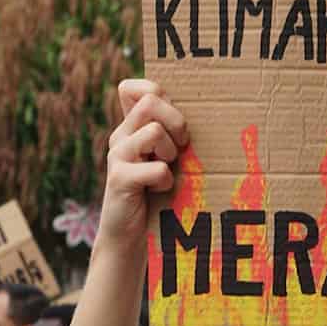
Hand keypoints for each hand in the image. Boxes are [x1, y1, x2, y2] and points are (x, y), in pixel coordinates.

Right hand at [100, 80, 189, 244]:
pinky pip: (156, 168)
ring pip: (154, 130)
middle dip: (176, 121)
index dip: (157, 93)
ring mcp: (117, 156)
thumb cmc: (157, 196)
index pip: (133, 87)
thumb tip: (209, 110)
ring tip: (168, 168)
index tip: (173, 122)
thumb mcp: (166, 158)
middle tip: (181, 147)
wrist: (130, 238)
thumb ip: (173, 134)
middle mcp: (120, 136)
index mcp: (131, 127)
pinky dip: (165, 180)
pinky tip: (160, 190)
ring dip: (171, 152)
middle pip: (151, 101)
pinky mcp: (119, 179)